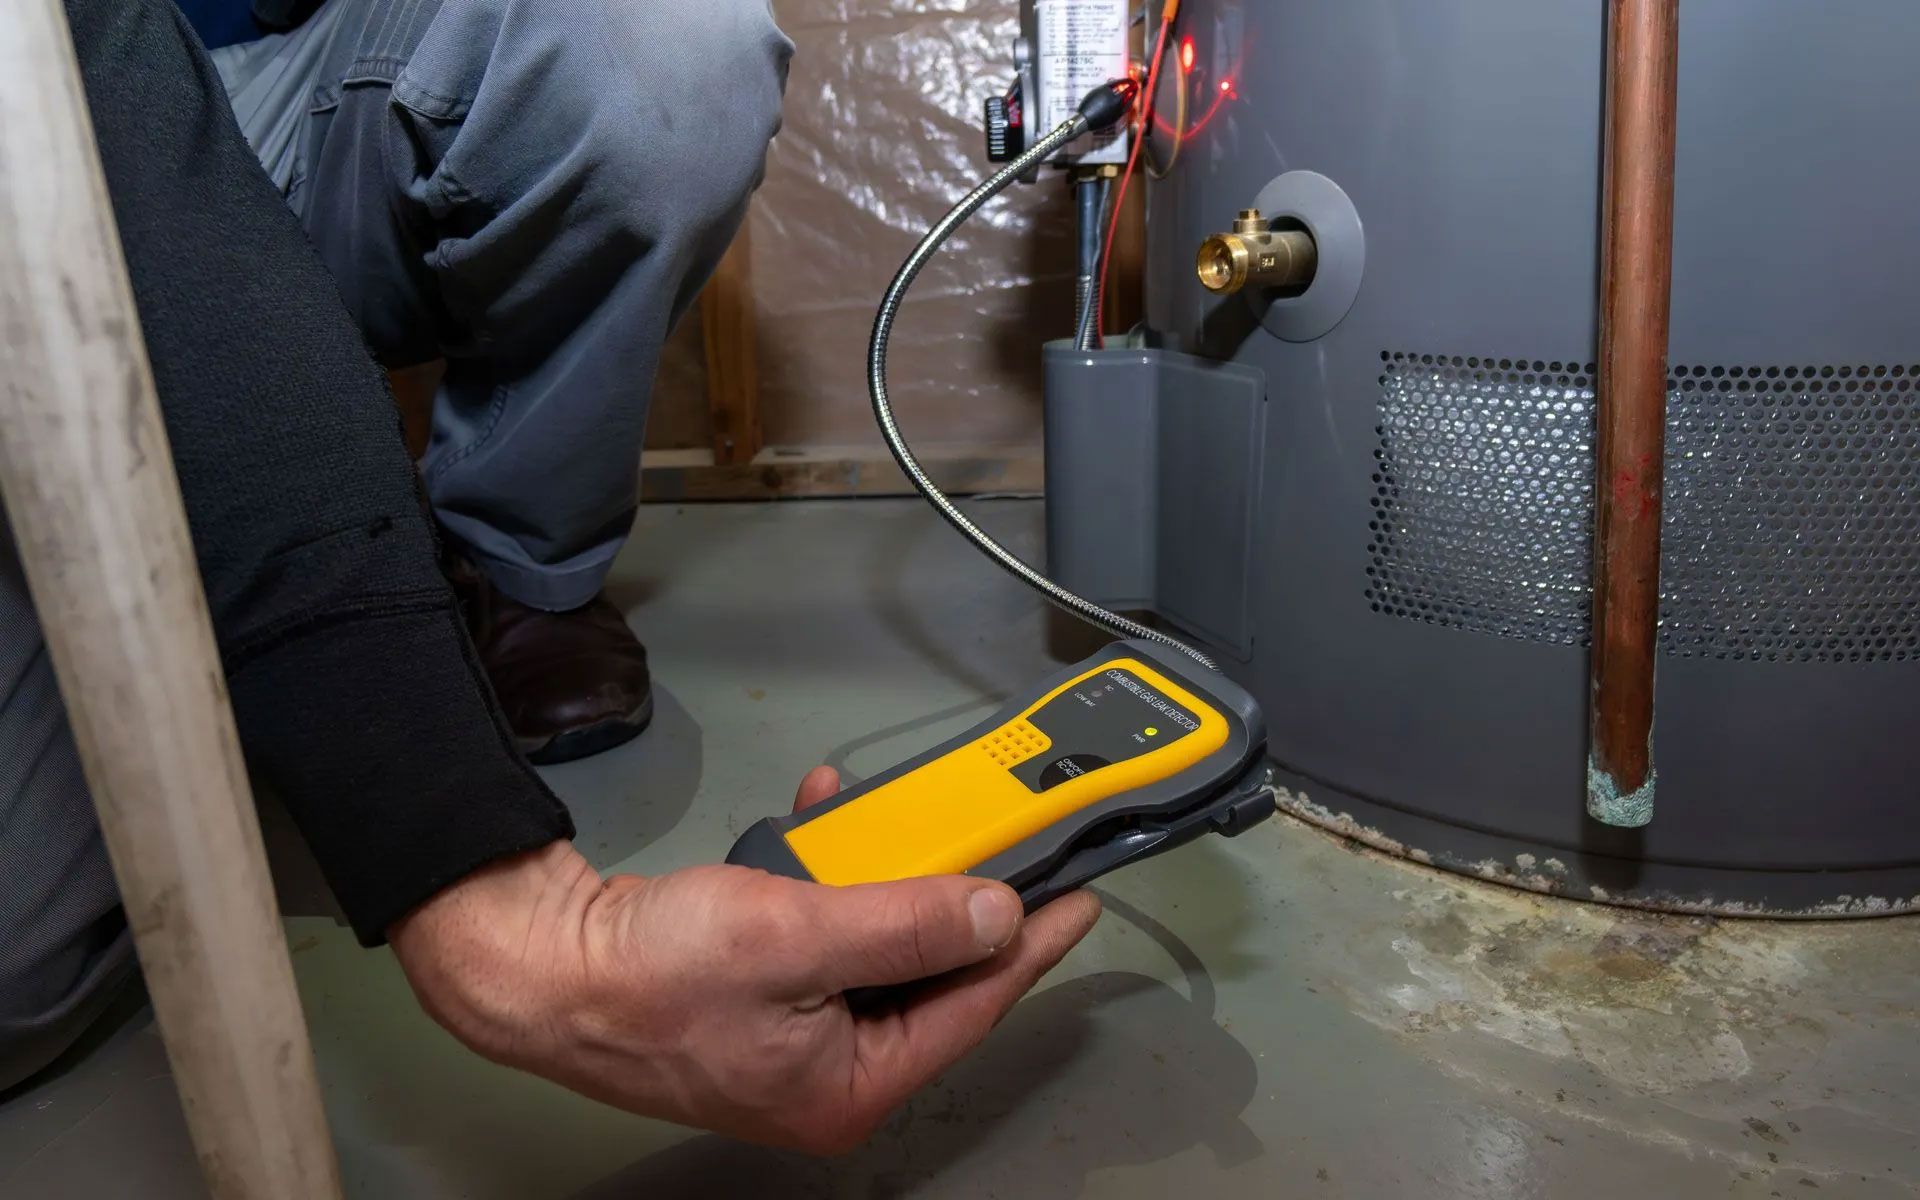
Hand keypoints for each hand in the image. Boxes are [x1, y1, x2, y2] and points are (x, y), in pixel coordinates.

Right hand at [387, 767, 1101, 1151]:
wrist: (536, 964)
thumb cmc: (645, 974)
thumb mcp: (796, 937)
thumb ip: (907, 924)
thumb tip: (996, 914)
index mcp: (850, 1088)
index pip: (972, 1007)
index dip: (1029, 944)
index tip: (1076, 894)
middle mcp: (829, 1075)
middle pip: (929, 977)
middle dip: (951, 898)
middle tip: (996, 842)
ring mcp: (794, 1037)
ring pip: (877, 945)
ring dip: (883, 875)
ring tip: (889, 821)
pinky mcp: (761, 996)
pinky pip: (825, 932)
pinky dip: (830, 877)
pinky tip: (824, 823)